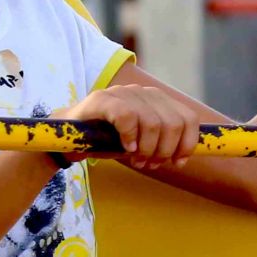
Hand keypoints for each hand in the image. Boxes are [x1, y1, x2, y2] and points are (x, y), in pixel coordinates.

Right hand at [64, 83, 202, 169]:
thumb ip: (161, 142)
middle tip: (150, 164)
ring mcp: (122, 93)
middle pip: (174, 123)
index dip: (188, 143)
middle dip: (165, 150)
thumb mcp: (140, 141)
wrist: (68, 136)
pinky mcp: (102, 99)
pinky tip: (125, 148)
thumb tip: (183, 157)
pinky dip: (130, 137)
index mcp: (157, 100)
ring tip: (137, 160)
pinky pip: (127, 117)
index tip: (177, 162)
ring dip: (148, 149)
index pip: (188, 118)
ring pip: (153, 122)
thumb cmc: (106, 140)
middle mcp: (143, 92)